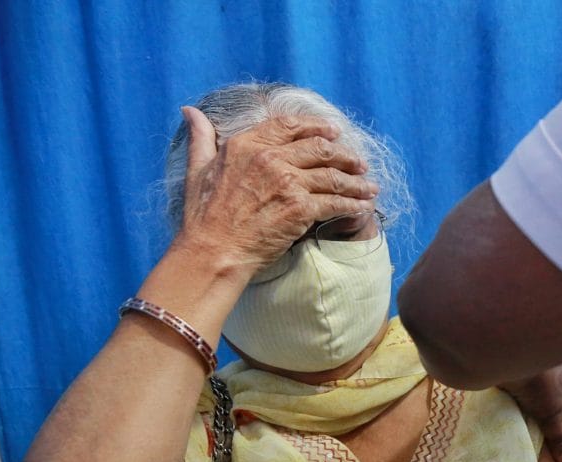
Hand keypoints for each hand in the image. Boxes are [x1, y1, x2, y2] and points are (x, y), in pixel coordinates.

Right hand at [172, 106, 377, 280]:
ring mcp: (288, 183)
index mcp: (247, 144)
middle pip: (320, 148)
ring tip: (371, 187)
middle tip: (359, 163)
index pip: (290, 125)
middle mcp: (271, 158)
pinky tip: (364, 208)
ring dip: (357, 181)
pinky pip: (336, 202)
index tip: (334, 132)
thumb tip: (191, 111)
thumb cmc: (203, 216)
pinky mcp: (301, 209)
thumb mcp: (198, 168)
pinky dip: (354, 205)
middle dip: (345, 155)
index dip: (317, 127)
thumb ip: (201, 138)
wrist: (213, 250)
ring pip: (333, 176)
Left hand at [500, 360, 561, 461]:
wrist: (506, 353)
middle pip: (561, 387)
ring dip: (536, 393)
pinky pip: (525, 374)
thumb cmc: (536, 382)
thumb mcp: (550, 414)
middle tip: (544, 420)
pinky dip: (520, 385)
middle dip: (554, 402)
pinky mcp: (520, 356)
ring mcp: (540, 356)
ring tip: (527, 411)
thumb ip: (560, 438)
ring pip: (543, 380)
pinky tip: (513, 397)